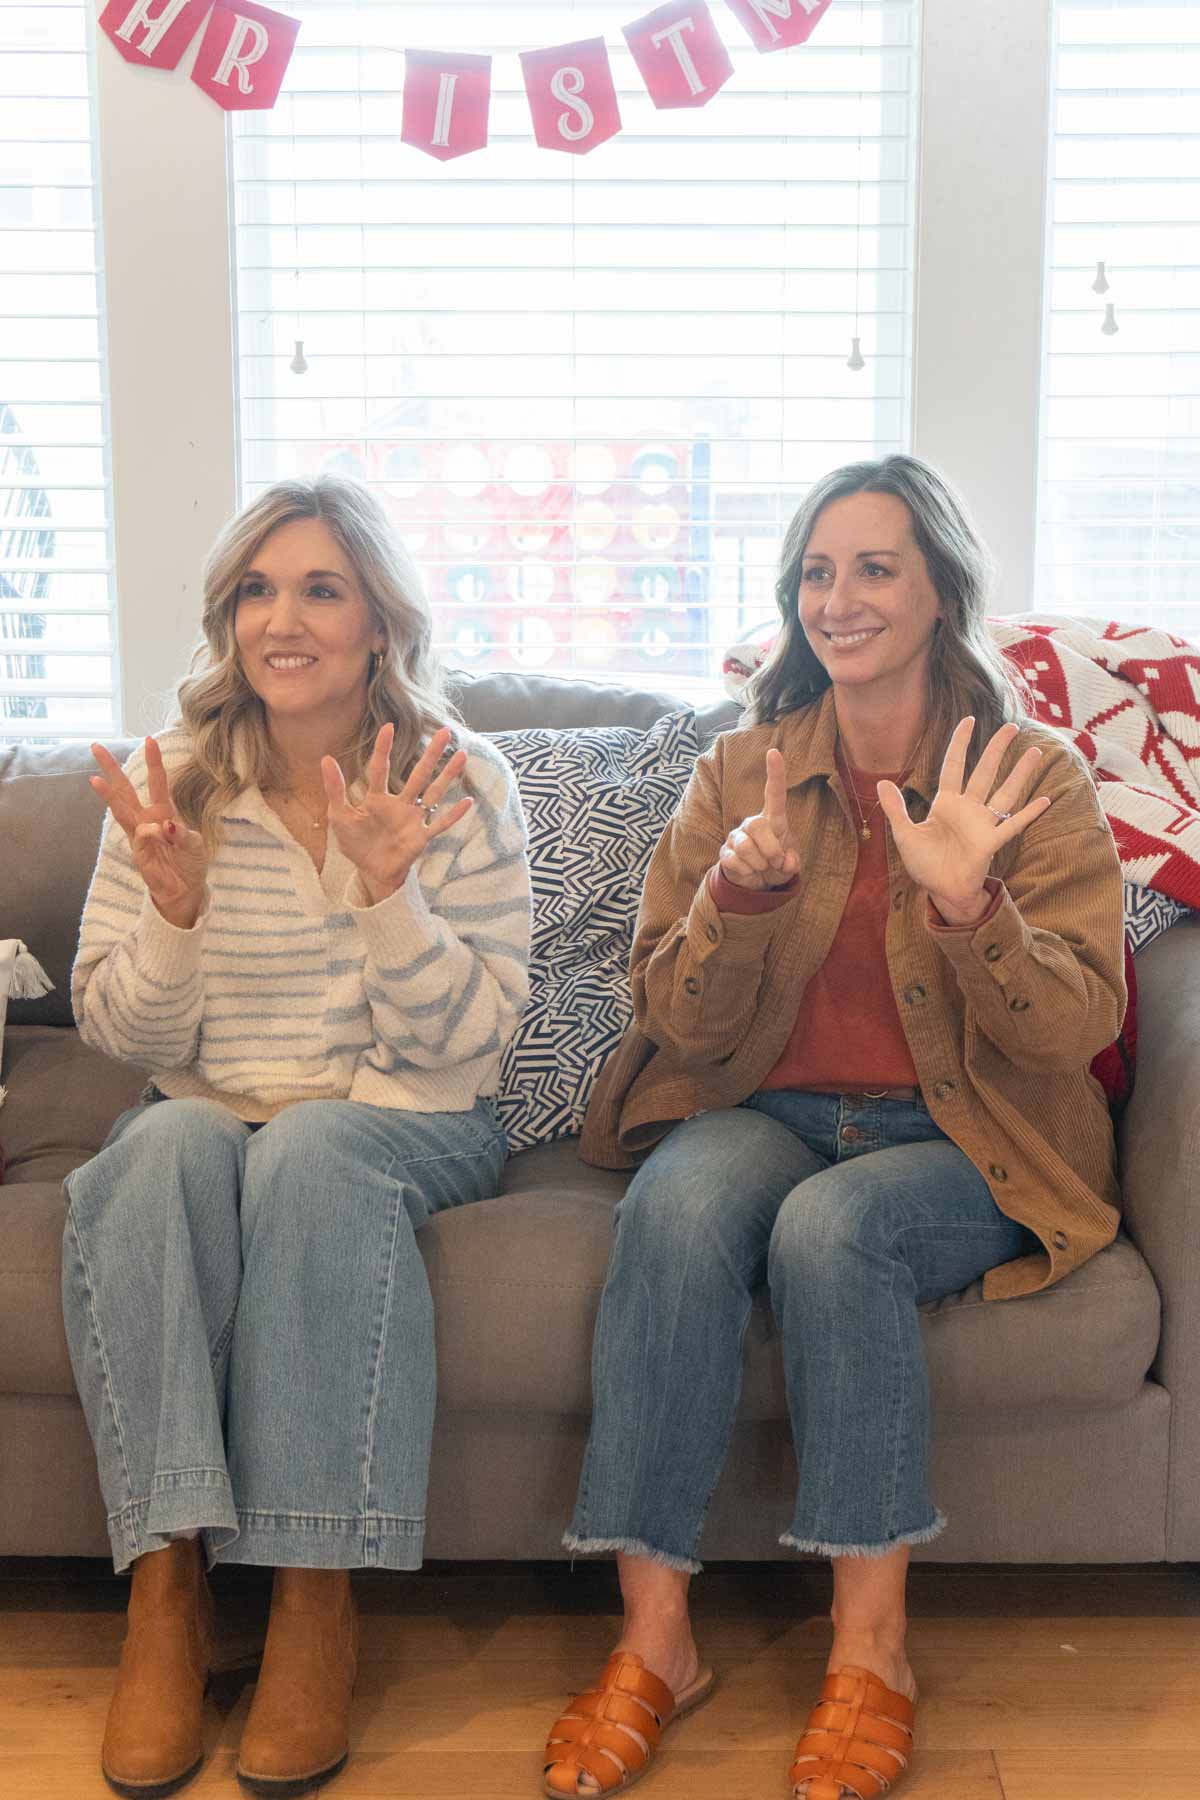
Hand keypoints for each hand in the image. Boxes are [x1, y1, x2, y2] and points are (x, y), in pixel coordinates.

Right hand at [90, 737, 207, 928]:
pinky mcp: (137, 850)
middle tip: (96, 747)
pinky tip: (161, 832)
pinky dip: (152, 831)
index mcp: (165, 811)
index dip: (153, 761)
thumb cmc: (189, 862)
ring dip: (108, 795)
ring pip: (120, 808)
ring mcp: (139, 833)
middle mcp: (147, 818)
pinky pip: (141, 834)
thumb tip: (166, 825)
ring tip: (94, 780)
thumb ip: (182, 834)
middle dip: (111, 768)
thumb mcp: (195, 845)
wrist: (184, 889)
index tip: (150, 740)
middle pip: (125, 789)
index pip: (157, 781)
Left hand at [323, 723, 471, 904]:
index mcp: (377, 798)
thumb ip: (335, 789)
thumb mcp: (340, 816)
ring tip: (462, 755)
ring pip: (434, 793)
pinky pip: (440, 824)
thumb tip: (326, 759)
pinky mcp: (421, 837)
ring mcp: (413, 820)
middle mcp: (399, 804)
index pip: (381, 769)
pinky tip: (468, 801)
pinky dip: (453, 815)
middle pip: (418, 774)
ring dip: (447, 776)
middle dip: (431, 754)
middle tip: (445, 731)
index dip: (383, 748)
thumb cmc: (356, 843)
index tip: (388, 726)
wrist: (371, 872)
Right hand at [716, 747, 799, 890]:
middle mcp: (752, 824)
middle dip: (770, 849)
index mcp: (772, 820)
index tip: (774, 752)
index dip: (775, 774)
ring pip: (745, 847)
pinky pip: (735, 861)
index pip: (774, 793)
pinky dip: (747, 872)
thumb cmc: (774, 865)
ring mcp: (736, 837)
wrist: (753, 882)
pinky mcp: (724, 852)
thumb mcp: (788, 866)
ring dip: (759, 864)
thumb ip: (792, 863)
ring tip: (762, 867)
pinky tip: (749, 871)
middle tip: (775, 862)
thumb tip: (787, 861)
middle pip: (757, 825)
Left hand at [876, 717, 1050, 918]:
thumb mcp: (904, 835)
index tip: (968, 720)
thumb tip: (881, 783)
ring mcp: (982, 824)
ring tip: (1034, 751)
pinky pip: (1012, 825)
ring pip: (1004, 792)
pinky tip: (1044, 800)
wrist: (940, 890)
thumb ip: (896, 809)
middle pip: (984, 772)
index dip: (960, 744)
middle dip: (996, 749)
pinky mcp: (990, 842)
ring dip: (1019, 773)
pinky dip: (1028, 814)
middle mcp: (967, 808)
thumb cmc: (925, 862)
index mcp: (946, 803)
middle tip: (1011, 727)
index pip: (953, 766)